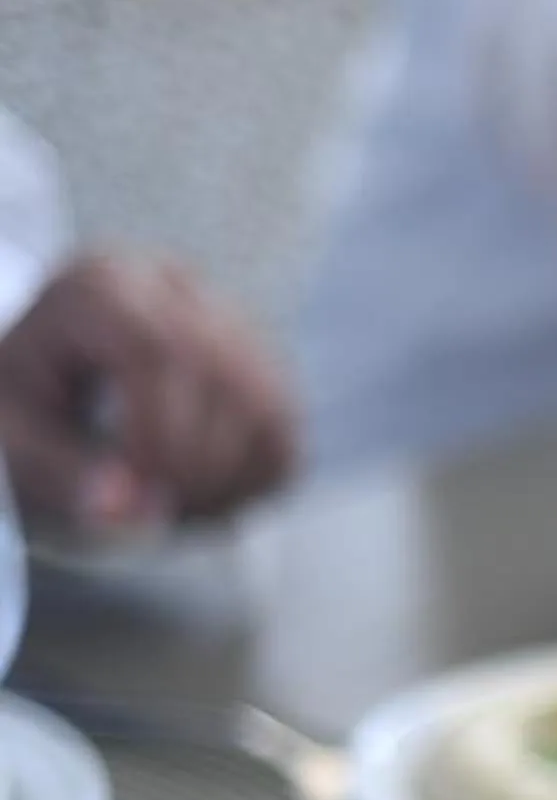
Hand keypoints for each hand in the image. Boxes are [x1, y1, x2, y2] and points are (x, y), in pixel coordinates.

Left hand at [0, 254, 294, 533]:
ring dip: (235, 475)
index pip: (158, 349)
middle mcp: (171, 288)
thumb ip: (61, 472)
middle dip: (200, 460)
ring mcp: (226, 320)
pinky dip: (257, 476)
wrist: (39, 385)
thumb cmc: (19, 407)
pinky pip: (286, 425)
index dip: (159, 430)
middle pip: (226, 373)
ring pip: (270, 400)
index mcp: (97, 288)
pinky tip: (207, 496)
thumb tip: (134, 506)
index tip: (134, 490)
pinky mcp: (260, 360)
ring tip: (181, 508)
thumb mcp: (11, 436)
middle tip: (159, 510)